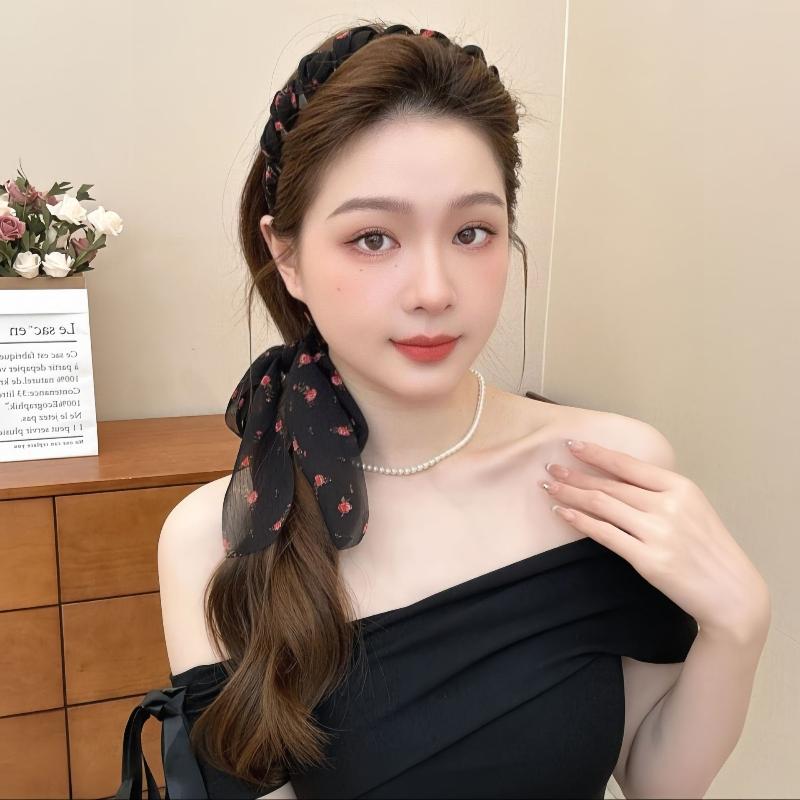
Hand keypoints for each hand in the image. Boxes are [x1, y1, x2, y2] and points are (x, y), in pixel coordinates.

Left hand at [540, 439, 770, 643]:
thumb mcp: (693, 509)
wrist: (732, 593)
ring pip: (603, 505)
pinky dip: (579, 521)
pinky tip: (562, 513)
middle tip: (550, 468)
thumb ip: (660, 492)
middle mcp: (669, 505)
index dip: (597, 453)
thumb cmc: (709, 549)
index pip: (629, 464)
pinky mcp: (648, 559)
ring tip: (550, 487)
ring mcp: (658, 533)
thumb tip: (617, 477)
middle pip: (610, 485)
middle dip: (576, 475)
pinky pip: (604, 534)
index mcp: (681, 487)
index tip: (572, 445)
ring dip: (571, 494)